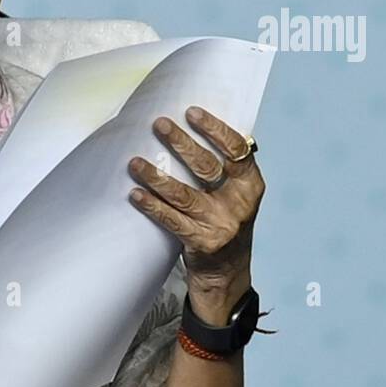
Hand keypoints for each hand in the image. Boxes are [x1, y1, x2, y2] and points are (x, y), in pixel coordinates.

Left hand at [126, 106, 264, 301]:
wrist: (227, 274)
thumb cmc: (225, 224)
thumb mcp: (236, 196)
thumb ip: (226, 169)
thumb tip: (196, 127)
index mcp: (251, 184)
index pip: (236, 149)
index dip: (214, 128)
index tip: (191, 111)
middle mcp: (240, 203)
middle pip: (206, 167)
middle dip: (181, 143)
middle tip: (159, 124)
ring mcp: (222, 225)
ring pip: (183, 194)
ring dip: (156, 176)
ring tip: (134, 162)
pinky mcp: (203, 243)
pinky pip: (171, 220)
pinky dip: (151, 206)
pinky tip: (135, 194)